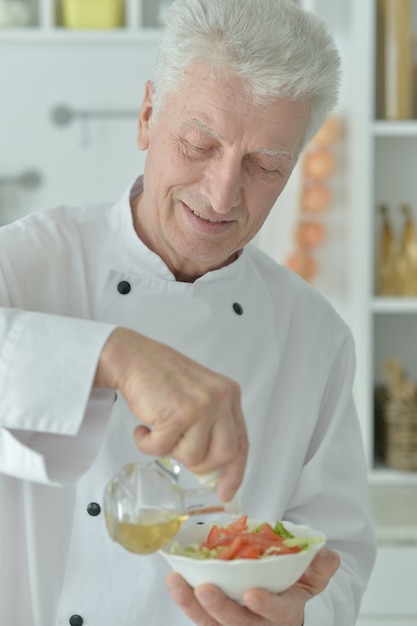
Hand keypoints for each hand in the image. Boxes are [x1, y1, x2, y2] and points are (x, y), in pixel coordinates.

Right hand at [94, 327, 247, 499]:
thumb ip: (211, 426)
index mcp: (228, 394)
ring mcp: (200, 406)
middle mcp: (219, 398)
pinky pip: (164, 450)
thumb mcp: (198, 396)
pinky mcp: (177, 414)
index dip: (235, 471)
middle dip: (200, 464)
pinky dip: (148, 444)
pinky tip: (145, 427)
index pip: (241, 442)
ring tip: (161, 429)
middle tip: (180, 452)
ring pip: (194, 457)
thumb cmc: (160, 378)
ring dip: (171, 450)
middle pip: (223, 455)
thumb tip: (215, 471)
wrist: (132, 358)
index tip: (227, 490)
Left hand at [165, 547, 339, 624]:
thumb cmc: (294, 585)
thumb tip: (327, 555)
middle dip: (220, 608)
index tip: (252, 594)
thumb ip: (320, 566)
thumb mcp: (312, 576)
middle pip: (237, 624)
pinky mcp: (215, 621)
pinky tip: (175, 581)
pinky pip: (199, 617)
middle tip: (205, 589)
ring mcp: (234, 624)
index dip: (266, 606)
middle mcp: (258, 625)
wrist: (279, 600)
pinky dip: (185, 601)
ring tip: (177, 583)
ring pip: (211, 624)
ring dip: (192, 605)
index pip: (277, 614)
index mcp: (285, 612)